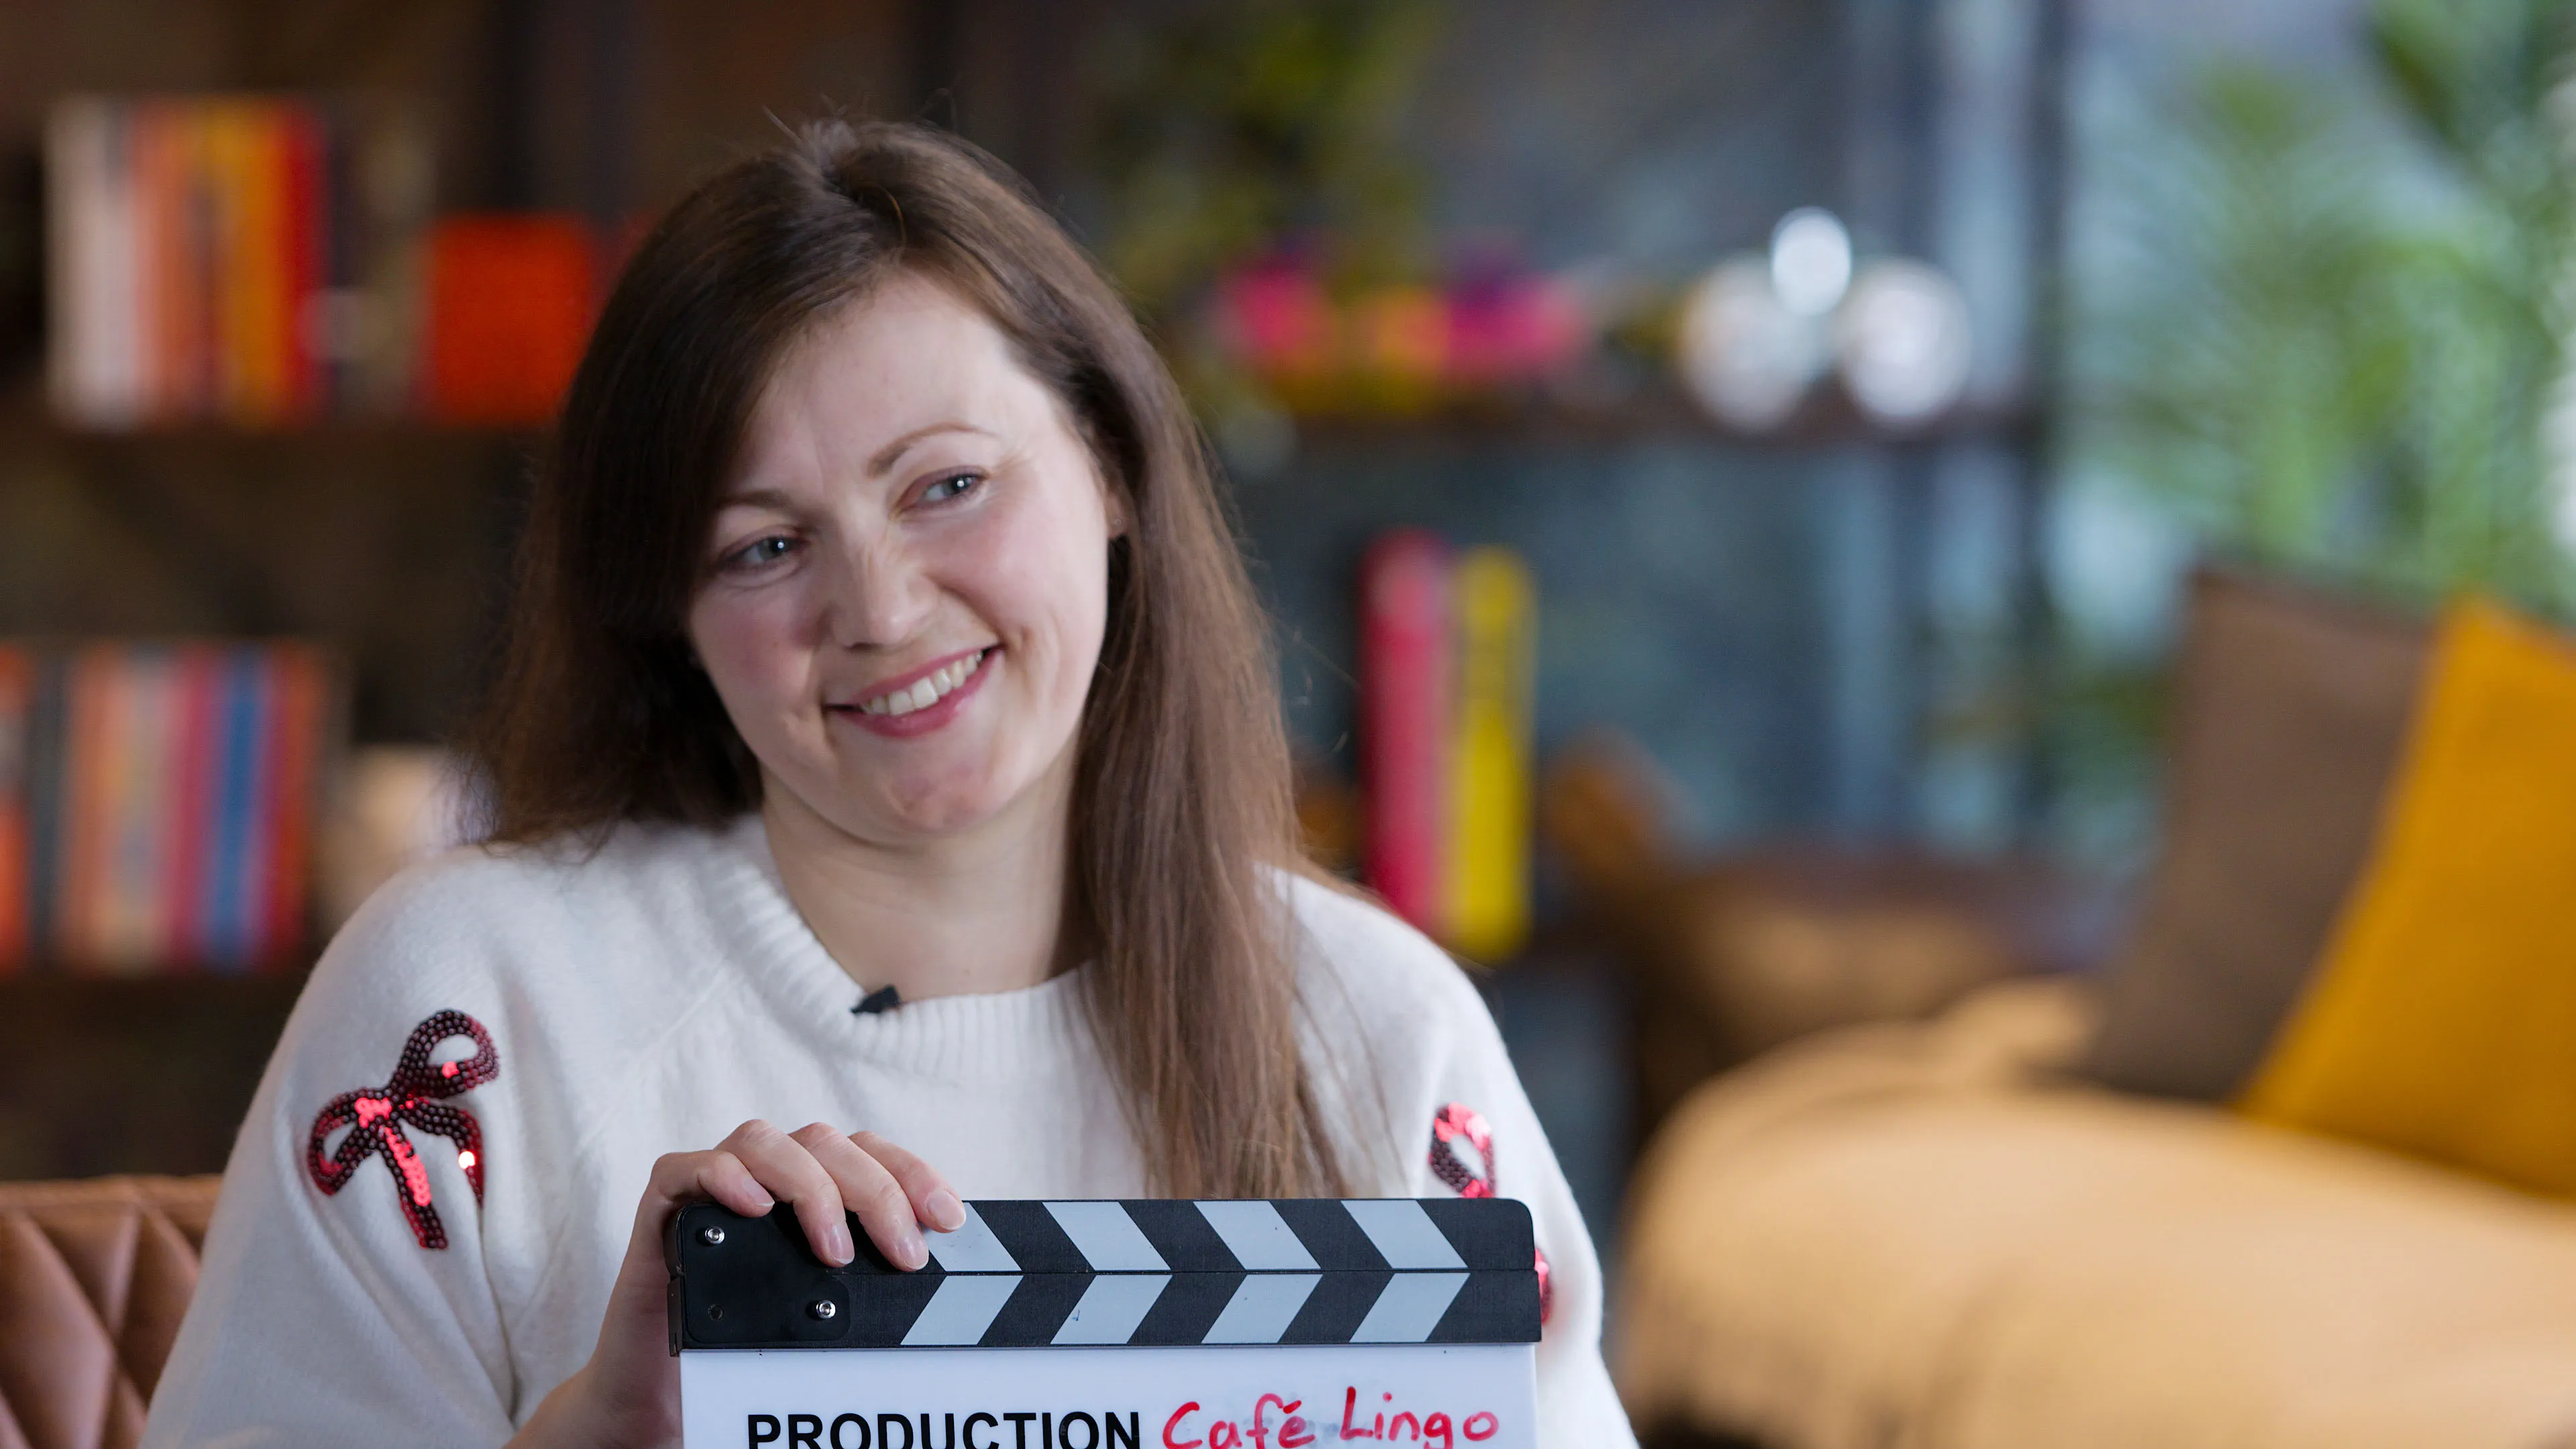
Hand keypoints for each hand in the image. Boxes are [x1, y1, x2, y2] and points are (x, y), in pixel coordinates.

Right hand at [508, 1120, 963, 1448]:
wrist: (664, 1390)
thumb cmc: (749, 1346)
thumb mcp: (826, 1309)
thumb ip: (866, 1277)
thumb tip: (930, 1272)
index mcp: (811, 1184)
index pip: (871, 1152)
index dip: (913, 1174)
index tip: (948, 1219)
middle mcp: (767, 1174)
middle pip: (828, 1145)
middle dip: (878, 1192)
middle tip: (904, 1256)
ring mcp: (714, 1185)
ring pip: (766, 1141)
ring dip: (811, 1188)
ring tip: (836, 1252)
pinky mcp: (664, 1206)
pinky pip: (688, 1166)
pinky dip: (725, 1177)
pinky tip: (755, 1207)